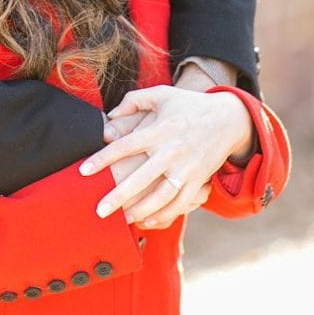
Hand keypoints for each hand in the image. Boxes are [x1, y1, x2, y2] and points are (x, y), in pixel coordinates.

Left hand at [78, 85, 250, 222]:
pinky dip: (165, 214)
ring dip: (142, 210)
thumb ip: (133, 100)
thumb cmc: (189, 105)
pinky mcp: (199, 179)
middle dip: (119, 196)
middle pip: (141, 178)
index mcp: (158, 131)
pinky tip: (148, 220)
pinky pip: (181, 202)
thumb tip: (110, 114)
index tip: (83, 172)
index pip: (124, 146)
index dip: (102, 159)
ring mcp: (187, 168)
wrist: (230, 119)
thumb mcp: (161, 94)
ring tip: (123, 219)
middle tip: (99, 210)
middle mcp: (171, 151)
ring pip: (162, 195)